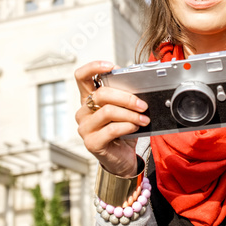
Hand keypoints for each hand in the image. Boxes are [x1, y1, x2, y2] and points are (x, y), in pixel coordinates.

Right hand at [74, 60, 150, 176]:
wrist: (122, 159)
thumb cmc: (123, 132)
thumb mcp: (123, 111)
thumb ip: (124, 97)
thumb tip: (139, 85)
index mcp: (88, 99)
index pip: (81, 76)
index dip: (93, 67)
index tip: (111, 66)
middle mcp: (83, 112)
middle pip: (101, 94)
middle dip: (126, 97)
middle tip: (143, 104)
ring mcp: (85, 128)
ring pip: (107, 111)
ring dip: (130, 113)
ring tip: (144, 118)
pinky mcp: (91, 143)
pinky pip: (111, 129)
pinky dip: (127, 126)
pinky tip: (136, 127)